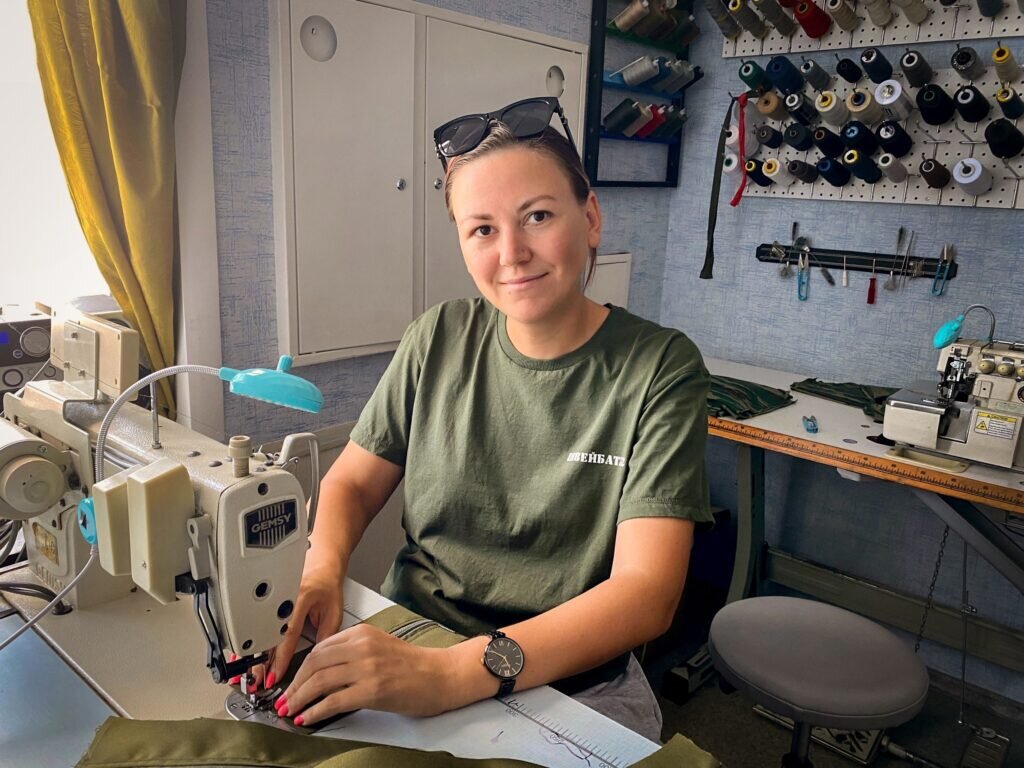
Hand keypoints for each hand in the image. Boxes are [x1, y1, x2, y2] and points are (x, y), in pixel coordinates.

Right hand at [247, 557, 344, 690]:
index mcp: (299, 598)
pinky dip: (247, 645)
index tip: (274, 675)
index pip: (286, 633)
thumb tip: (317, 661)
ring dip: (249, 656)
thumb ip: (326, 636)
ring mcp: (269, 599)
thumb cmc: (327, 584)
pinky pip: (253, 626)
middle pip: (266, 635)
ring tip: (243, 675)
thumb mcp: (334, 610)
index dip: (279, 658)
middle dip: (258, 662)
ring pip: (256, 632)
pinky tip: (239, 658)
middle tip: (255, 682)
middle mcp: (281, 598)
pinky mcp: (264, 602)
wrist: (320, 562)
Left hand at [274, 624, 456, 724]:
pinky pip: (333, 701)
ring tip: (291, 710)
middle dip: (295, 684)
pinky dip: (315, 711)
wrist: (440, 675)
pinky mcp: (371, 690)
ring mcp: (366, 668)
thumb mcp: (379, 645)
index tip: (292, 682)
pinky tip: (307, 718)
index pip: (320, 648)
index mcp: (362, 633)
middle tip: (285, 699)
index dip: (300, 667)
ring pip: (319, 682)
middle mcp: (362, 647)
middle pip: (314, 664)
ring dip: (300, 698)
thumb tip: (322, 671)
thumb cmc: (413, 665)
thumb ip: (352, 651)